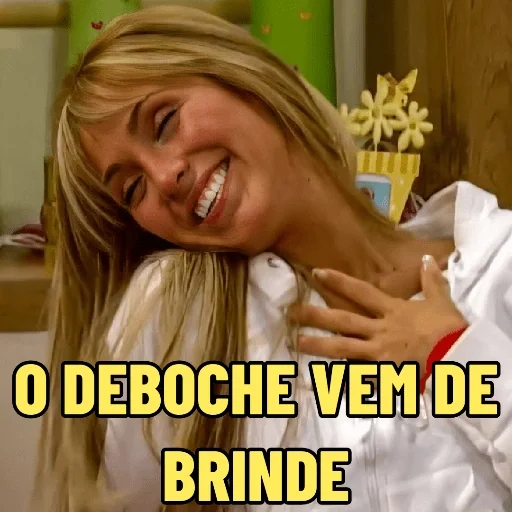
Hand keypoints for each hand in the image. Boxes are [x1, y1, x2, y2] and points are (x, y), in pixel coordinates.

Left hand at [288, 255, 467, 373]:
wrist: (460, 358)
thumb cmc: (450, 329)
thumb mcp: (440, 301)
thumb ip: (430, 281)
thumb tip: (428, 259)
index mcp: (392, 311)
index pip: (361, 292)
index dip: (338, 281)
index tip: (317, 273)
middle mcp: (380, 330)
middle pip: (343, 320)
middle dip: (316, 315)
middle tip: (291, 312)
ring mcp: (379, 353)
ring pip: (343, 347)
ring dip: (319, 345)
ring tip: (297, 343)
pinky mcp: (384, 374)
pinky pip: (358, 379)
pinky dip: (342, 383)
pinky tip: (322, 385)